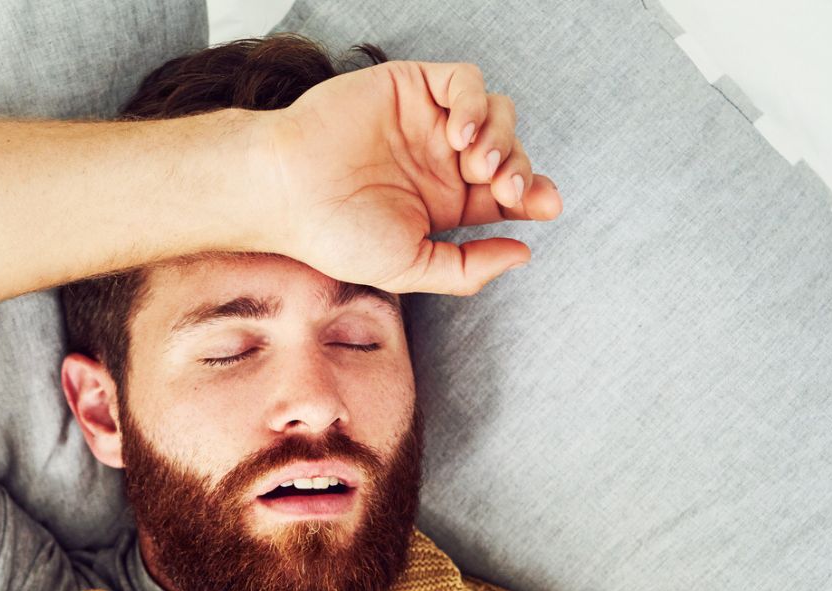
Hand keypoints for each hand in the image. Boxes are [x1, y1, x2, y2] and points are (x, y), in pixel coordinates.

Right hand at [251, 60, 561, 295]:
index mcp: (443, 202)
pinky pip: (465, 81)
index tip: (545, 206)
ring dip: (501, 138)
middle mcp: (439, 160)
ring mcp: (426, 121)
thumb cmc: (334, 235)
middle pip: (510, 152)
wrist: (286, 191)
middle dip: (520, 169)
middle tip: (502, 188)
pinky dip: (475, 103)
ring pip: (497, 113)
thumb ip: (466, 268)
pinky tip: (458, 135)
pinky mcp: (410, 87)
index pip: (506, 193)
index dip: (534, 194)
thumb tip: (522, 254)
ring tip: (474, 163)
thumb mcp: (409, 268)